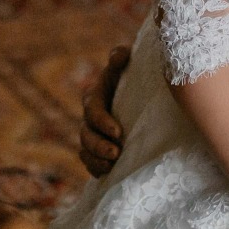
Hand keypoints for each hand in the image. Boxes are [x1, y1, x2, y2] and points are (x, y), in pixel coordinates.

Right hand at [78, 46, 130, 176]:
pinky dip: (96, 168)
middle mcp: (90, 117)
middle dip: (99, 145)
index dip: (102, 122)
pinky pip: (90, 162)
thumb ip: (121, 58)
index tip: (118, 132)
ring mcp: (93, 134)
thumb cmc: (135, 75)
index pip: (92, 110)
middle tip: (116, 153)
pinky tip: (109, 173)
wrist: (142, 94)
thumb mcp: (128, 64)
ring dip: (96, 160)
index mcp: (95, 96)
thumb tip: (120, 55)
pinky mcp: (98, 149)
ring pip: (85, 150)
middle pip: (86, 134)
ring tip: (111, 166)